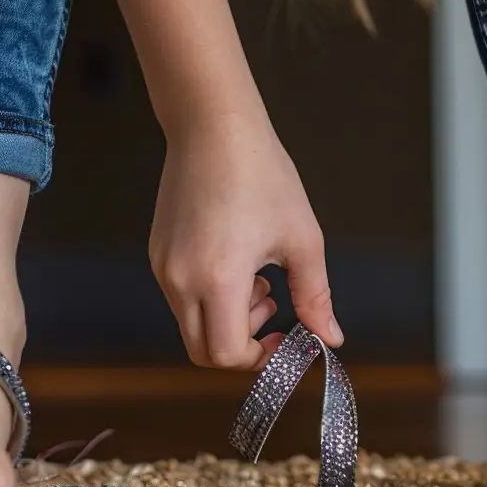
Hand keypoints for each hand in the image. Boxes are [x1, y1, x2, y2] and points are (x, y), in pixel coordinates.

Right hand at [150, 108, 340, 369]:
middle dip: (242, 344)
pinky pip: (181, 298)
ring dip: (229, 317)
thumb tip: (330, 339)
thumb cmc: (263, 176)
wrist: (215, 130)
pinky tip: (237, 259)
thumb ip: (315, 296)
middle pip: (202, 351)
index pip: (227, 353)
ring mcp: (162, 268)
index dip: (260, 357)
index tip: (286, 335)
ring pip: (191, 324)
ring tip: (258, 275)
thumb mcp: (302, 238)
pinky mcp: (157, 255)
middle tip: (272, 308)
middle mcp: (180, 280)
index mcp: (217, 278)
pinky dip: (211, 296)